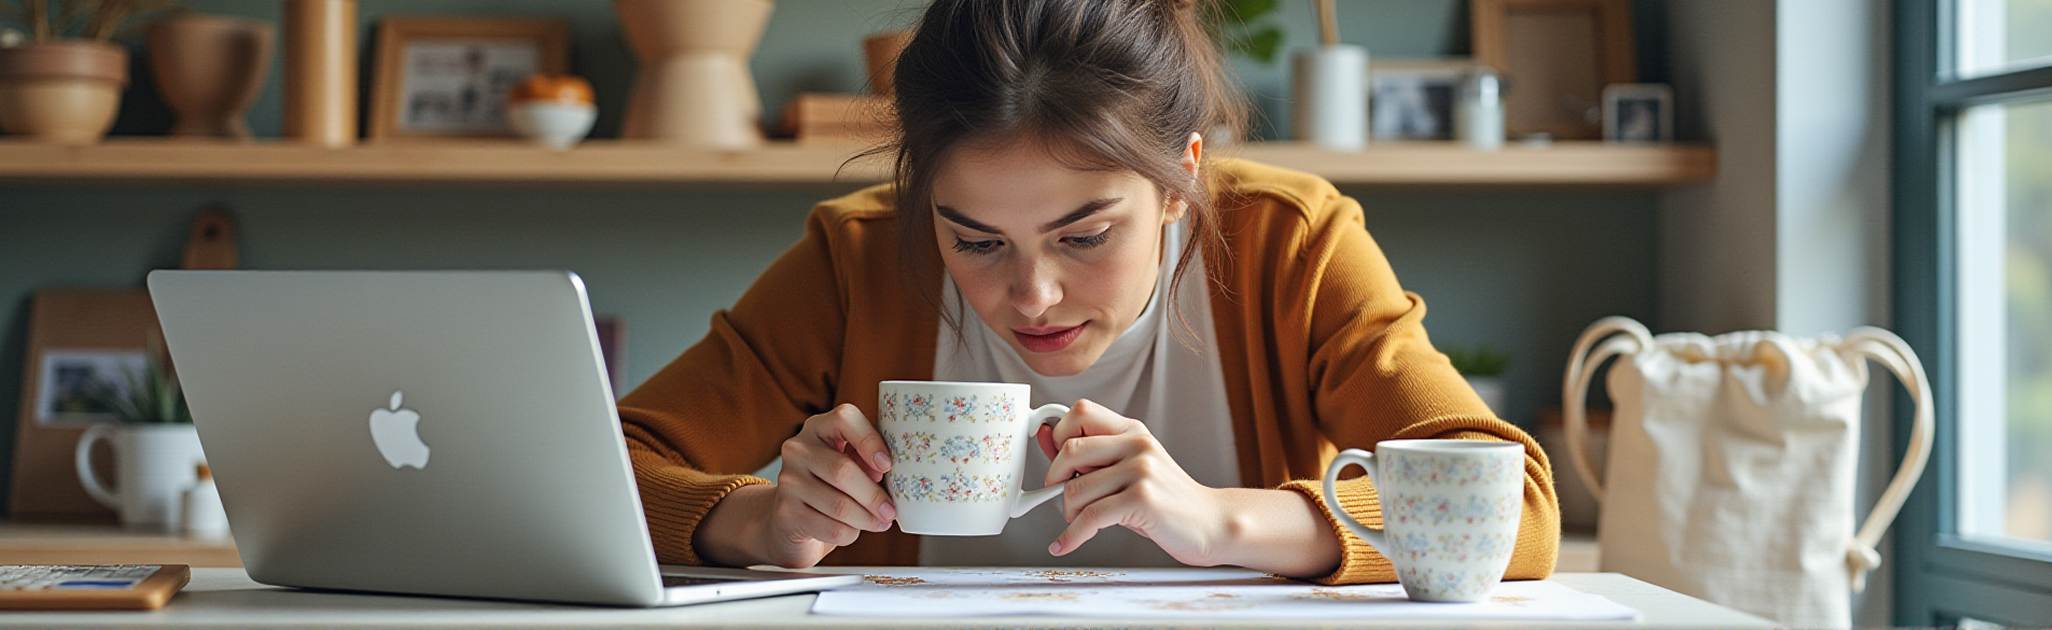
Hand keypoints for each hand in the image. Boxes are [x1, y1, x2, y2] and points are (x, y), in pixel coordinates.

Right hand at [754, 404, 897, 567]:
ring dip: (866, 519)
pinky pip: (829, 528)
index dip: (870, 441)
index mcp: (819, 427)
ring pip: (838, 504)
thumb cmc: (832, 485)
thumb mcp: (852, 464)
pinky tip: (853, 531)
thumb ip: (869, 461)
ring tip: (880, 523)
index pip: (844, 419)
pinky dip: (849, 534)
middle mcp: (798, 449)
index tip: (887, 465)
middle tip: (891, 511)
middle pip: (842, 471)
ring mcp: (788, 480)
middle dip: (873, 495)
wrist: (791, 518)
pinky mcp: (786, 512)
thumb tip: (885, 470)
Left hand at [1036, 399, 1230, 565]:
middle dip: (1054, 478)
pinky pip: (1091, 517)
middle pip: (1071, 448)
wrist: (1210, 523)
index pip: (1081, 411)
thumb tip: (1043, 435)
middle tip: (1059, 496)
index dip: (1058, 435)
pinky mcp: (1142, 499)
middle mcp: (1137, 444)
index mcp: (1133, 431)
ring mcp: (1142, 470)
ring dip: (1068, 513)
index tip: (1055, 460)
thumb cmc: (1166, 500)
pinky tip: (1066, 543)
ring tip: (1079, 523)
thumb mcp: (1129, 469)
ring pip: (1076, 488)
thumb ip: (1091, 456)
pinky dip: (1072, 535)